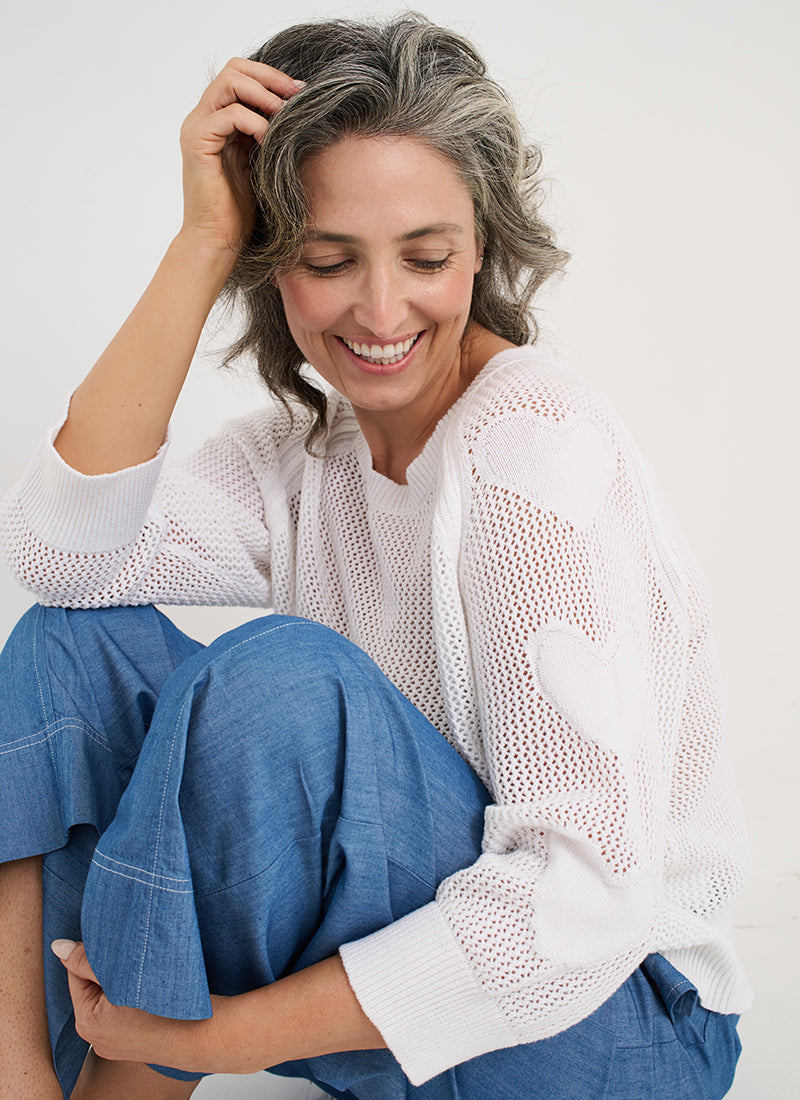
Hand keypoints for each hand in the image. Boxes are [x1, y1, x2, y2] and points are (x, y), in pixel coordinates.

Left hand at [51, 940, 226, 1072]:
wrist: (203, 1034)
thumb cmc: (165, 1006)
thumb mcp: (121, 977)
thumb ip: (87, 960)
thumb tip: (58, 947)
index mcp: (87, 1022)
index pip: (78, 973)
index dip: (96, 954)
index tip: (119, 946)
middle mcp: (96, 1038)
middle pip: (94, 987)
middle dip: (109, 969)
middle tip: (133, 959)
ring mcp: (116, 1044)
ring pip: (111, 998)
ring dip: (123, 982)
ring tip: (144, 973)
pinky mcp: (133, 1044)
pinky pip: (124, 1013)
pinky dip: (133, 998)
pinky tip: (150, 990)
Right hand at [178, 58, 303, 253]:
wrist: (218, 241)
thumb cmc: (241, 211)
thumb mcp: (261, 163)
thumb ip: (268, 134)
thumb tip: (298, 111)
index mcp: (217, 119)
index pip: (240, 74)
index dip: (271, 77)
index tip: (301, 93)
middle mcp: (203, 118)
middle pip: (234, 69)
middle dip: (270, 78)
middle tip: (296, 98)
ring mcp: (196, 128)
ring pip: (229, 83)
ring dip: (264, 95)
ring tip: (284, 116)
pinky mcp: (196, 143)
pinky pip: (228, 115)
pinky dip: (254, 122)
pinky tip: (268, 141)